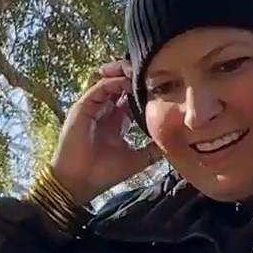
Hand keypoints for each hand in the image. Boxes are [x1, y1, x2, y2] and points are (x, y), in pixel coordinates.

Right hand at [50, 59, 159, 205]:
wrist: (79, 182)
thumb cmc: (104, 173)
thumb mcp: (137, 160)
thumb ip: (152, 149)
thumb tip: (174, 141)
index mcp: (116, 123)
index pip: (131, 99)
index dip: (144, 92)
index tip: (161, 87)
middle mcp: (105, 112)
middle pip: (120, 86)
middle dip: (134, 77)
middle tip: (151, 70)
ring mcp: (93, 108)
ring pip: (110, 82)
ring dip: (125, 74)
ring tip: (141, 69)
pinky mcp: (83, 107)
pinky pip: (100, 87)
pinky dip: (114, 82)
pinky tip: (129, 81)